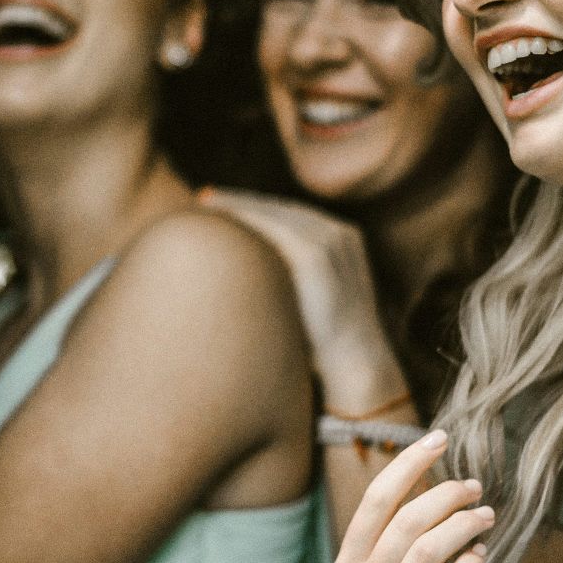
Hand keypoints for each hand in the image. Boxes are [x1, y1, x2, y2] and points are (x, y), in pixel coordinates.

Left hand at [198, 188, 390, 378]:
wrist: (356, 365)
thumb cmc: (330, 344)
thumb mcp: (320, 300)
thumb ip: (298, 281)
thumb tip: (262, 280)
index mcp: (343, 242)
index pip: (293, 215)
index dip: (259, 208)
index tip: (226, 206)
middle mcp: (340, 234)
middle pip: (281, 208)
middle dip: (243, 200)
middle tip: (206, 197)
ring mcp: (330, 242)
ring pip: (274, 212)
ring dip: (239, 204)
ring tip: (207, 203)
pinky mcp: (315, 256)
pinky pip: (273, 227)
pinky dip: (246, 218)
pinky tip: (222, 219)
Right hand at [334, 429, 488, 562]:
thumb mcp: (404, 557)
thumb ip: (407, 516)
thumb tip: (433, 452)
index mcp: (349, 560)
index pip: (376, 499)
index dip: (408, 463)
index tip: (440, 438)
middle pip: (404, 523)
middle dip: (445, 495)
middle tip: (475, 488)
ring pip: (424, 554)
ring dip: (461, 526)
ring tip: (487, 516)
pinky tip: (481, 552)